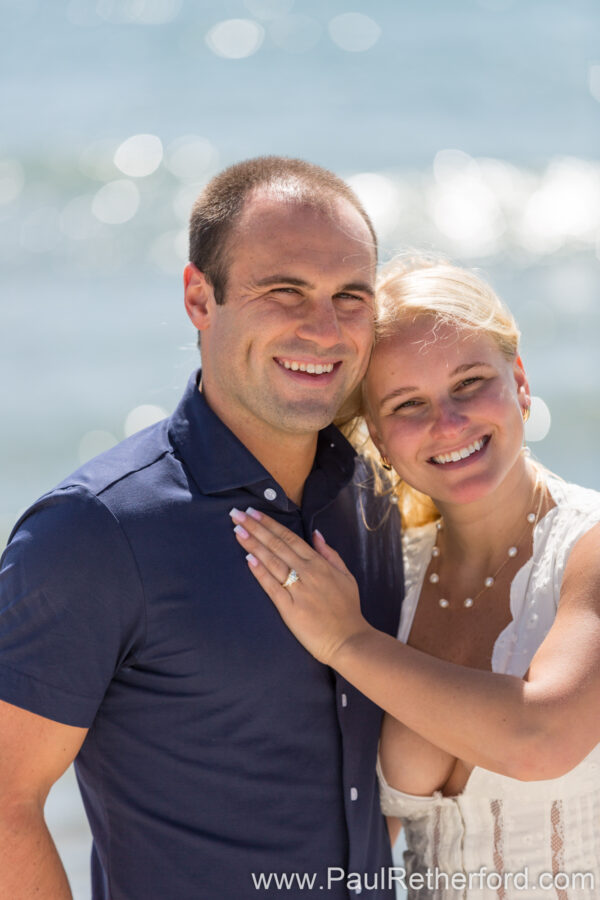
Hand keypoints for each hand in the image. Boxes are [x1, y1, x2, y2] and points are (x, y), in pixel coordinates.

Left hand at [229, 507, 370, 665]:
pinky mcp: (289, 609)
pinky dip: (260, 572)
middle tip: (236, 514)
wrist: (349, 640)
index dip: (270, 524)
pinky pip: (271, 587)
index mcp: (319, 563)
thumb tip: (315, 533)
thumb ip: (329, 553)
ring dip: (253, 545)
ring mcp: (297, 590)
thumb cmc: (347, 609)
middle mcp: (307, 573)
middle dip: (255, 528)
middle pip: (276, 545)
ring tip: (237, 531)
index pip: (289, 538)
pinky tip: (247, 559)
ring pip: (272, 562)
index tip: (253, 512)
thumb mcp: (345, 575)